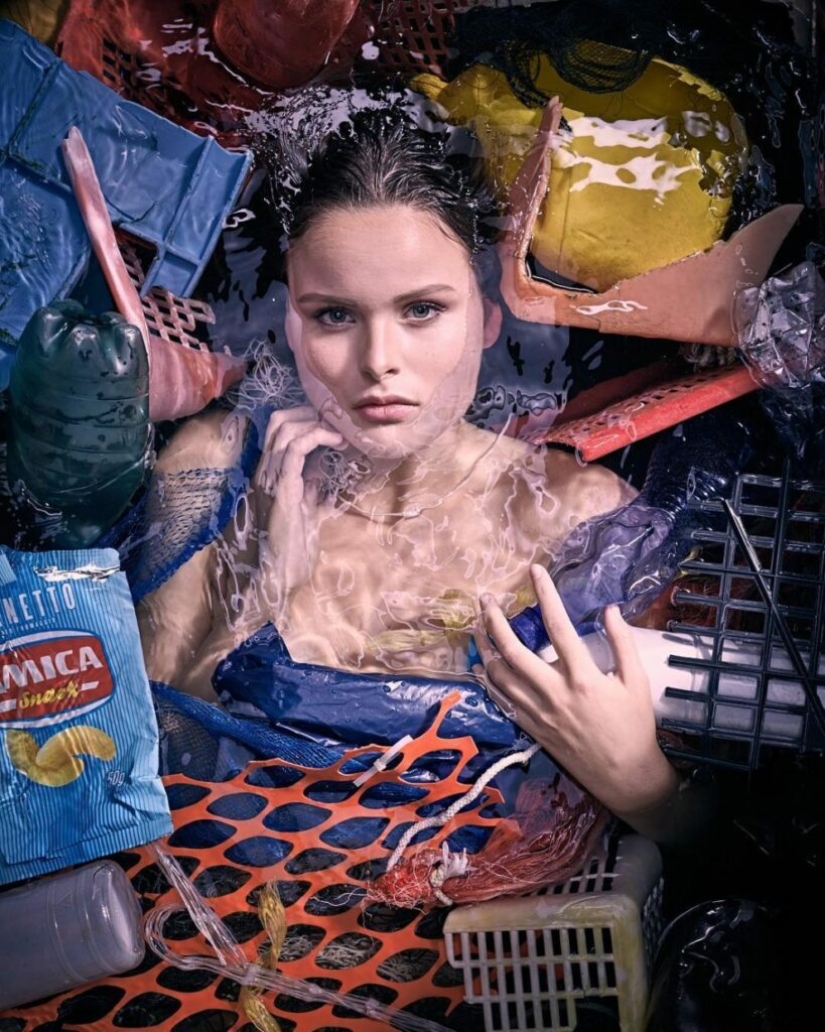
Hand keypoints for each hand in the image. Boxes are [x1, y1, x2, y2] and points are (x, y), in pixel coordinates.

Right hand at [251, 405, 343, 620]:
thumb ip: (312, 495)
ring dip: (316, 423)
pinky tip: (335, 441)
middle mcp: (266, 472)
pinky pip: (295, 449)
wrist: (281, 575)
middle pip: (278, 422)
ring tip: (340, 430)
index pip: (278, 431)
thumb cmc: (293, 551)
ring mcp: (271, 478)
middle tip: (336, 421)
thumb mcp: (308, 515)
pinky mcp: (282, 487)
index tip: (331, 422)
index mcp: (271, 476)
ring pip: (286, 430)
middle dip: (309, 413)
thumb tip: (324, 482)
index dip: (303, 418)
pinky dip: (316, 437)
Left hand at [475, 564, 678, 831]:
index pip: (558, 626)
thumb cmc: (634, 726)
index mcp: (583, 677)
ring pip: (499, 675)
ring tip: (478, 626)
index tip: (534, 571)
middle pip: (513, 650)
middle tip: (486, 599)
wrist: (624, 775)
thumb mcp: (637, 682)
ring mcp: (538, 712)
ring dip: (484, 648)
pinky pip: (501, 700)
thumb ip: (623, 643)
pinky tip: (483, 664)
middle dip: (494, 621)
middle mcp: (554, 693)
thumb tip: (610, 609)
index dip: (545, 594)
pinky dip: (488, 679)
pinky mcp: (531, 728)